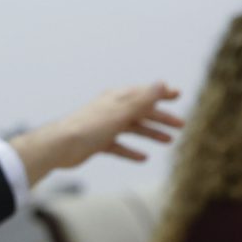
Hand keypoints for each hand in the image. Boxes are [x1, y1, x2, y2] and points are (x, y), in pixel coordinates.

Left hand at [10, 83, 182, 184]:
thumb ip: (143, 99)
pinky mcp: (96, 143)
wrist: (60, 146)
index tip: (178, 95)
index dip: (161, 93)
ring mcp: (104, 127)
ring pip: (132, 129)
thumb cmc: (90, 126)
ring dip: (151, 134)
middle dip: (161, 118)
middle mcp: (111, 110)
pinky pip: (118, 146)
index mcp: (117, 98)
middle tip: (181, 125)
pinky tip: (143, 158)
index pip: (143, 93)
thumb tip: (162, 83)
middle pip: (141, 112)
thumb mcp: (121, 111)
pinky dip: (130, 151)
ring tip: (169, 141)